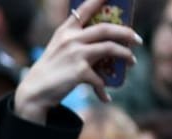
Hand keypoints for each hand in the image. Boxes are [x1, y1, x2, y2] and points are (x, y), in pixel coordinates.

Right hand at [13, 0, 139, 123]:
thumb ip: (78, 41)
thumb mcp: (59, 49)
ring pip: (110, 48)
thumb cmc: (50, 70)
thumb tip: (108, 44)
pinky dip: (104, 88)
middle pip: (106, 28)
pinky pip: (100, 78)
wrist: (34, 92)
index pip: (85, 9)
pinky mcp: (79, 72)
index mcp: (65, 31)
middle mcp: (71, 39)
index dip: (100, 0)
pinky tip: (106, 96)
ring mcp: (76, 54)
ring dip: (125, 55)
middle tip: (137, 39)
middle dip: (126, 33)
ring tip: (132, 62)